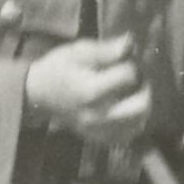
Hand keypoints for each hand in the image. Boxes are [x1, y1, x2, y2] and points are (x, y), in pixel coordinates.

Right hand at [24, 34, 153, 153]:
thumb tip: (131, 43)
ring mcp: (99, 131)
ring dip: (143, 105)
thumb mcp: (78, 52)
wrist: (38, 94)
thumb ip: (105, 50)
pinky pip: (128, 136)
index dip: (132, 62)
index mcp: (91, 91)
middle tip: (136, 77)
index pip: (129, 75)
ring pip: (139, 122)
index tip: (125, 58)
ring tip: (131, 91)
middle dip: (145, 87)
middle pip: (142, 106)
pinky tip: (127, 108)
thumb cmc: (59, 68)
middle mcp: (97, 116)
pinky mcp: (99, 139)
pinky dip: (134, 122)